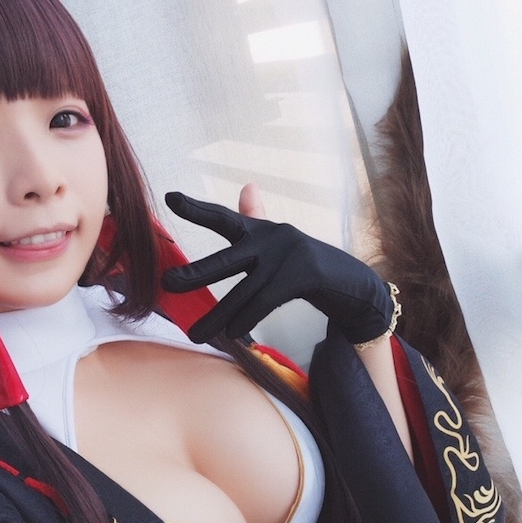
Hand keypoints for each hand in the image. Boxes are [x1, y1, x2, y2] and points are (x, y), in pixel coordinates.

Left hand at [161, 188, 393, 344]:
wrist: (354, 285)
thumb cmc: (308, 268)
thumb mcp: (280, 245)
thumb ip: (259, 220)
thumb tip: (247, 187)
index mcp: (262, 231)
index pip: (223, 218)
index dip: (196, 209)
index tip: (170, 197)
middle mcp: (272, 239)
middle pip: (225, 259)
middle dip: (195, 274)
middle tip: (167, 284)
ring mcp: (288, 256)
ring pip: (243, 292)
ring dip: (217, 317)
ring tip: (195, 335)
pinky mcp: (303, 276)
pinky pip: (265, 301)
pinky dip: (247, 318)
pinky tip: (231, 333)